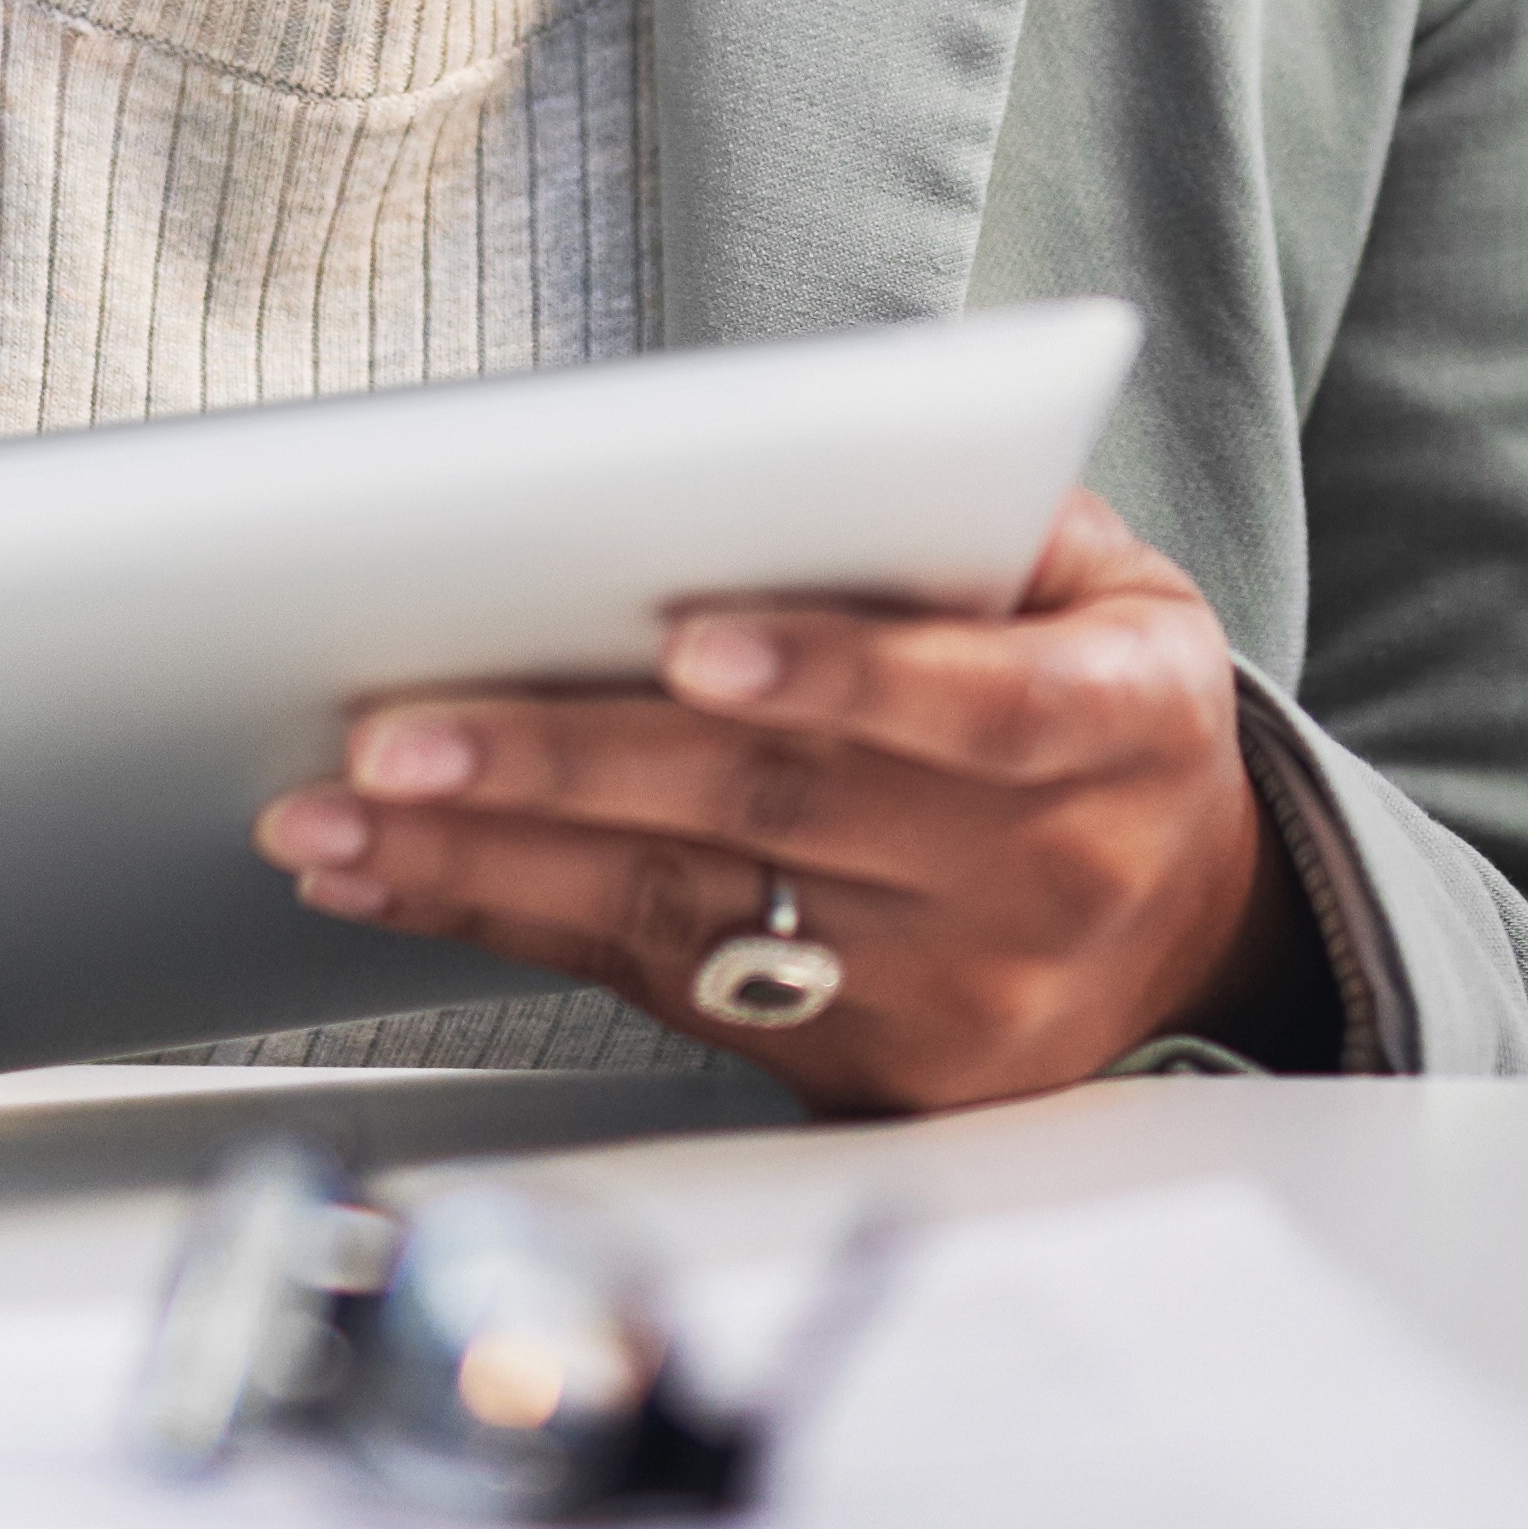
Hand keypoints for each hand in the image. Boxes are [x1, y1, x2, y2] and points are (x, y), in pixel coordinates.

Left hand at [254, 491, 1317, 1108]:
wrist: (1187, 921)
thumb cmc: (1098, 699)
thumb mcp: (1106, 581)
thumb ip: (973, 517)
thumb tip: (778, 457)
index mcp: (1123, 722)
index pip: (979, 704)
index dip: (838, 673)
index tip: (691, 640)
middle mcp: (1045, 875)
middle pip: (782, 814)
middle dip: (571, 766)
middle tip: (400, 731)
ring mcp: (955, 994)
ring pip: (692, 920)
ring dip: (491, 865)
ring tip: (340, 815)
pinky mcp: (866, 1072)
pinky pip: (662, 990)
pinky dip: (510, 926)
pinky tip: (396, 879)